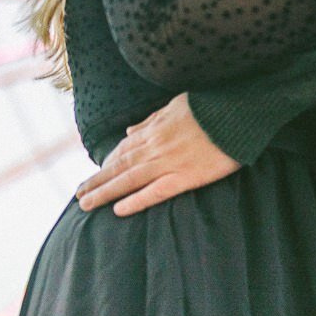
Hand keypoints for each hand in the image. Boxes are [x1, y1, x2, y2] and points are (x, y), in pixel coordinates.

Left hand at [75, 93, 240, 215]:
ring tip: (87, 204)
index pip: (123, 151)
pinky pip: (156, 192)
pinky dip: (136, 201)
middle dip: (97, 182)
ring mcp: (169, 163)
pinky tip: (119, 210)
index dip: (106, 165)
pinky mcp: (186, 177)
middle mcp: (156, 147)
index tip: (93, 177)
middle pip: (119, 167)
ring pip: (129, 180)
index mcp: (155, 129)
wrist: (237, 113)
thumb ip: (151, 120)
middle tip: (79, 196)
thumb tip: (129, 131)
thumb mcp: (175, 105)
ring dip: (105, 193)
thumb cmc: (209, 107)